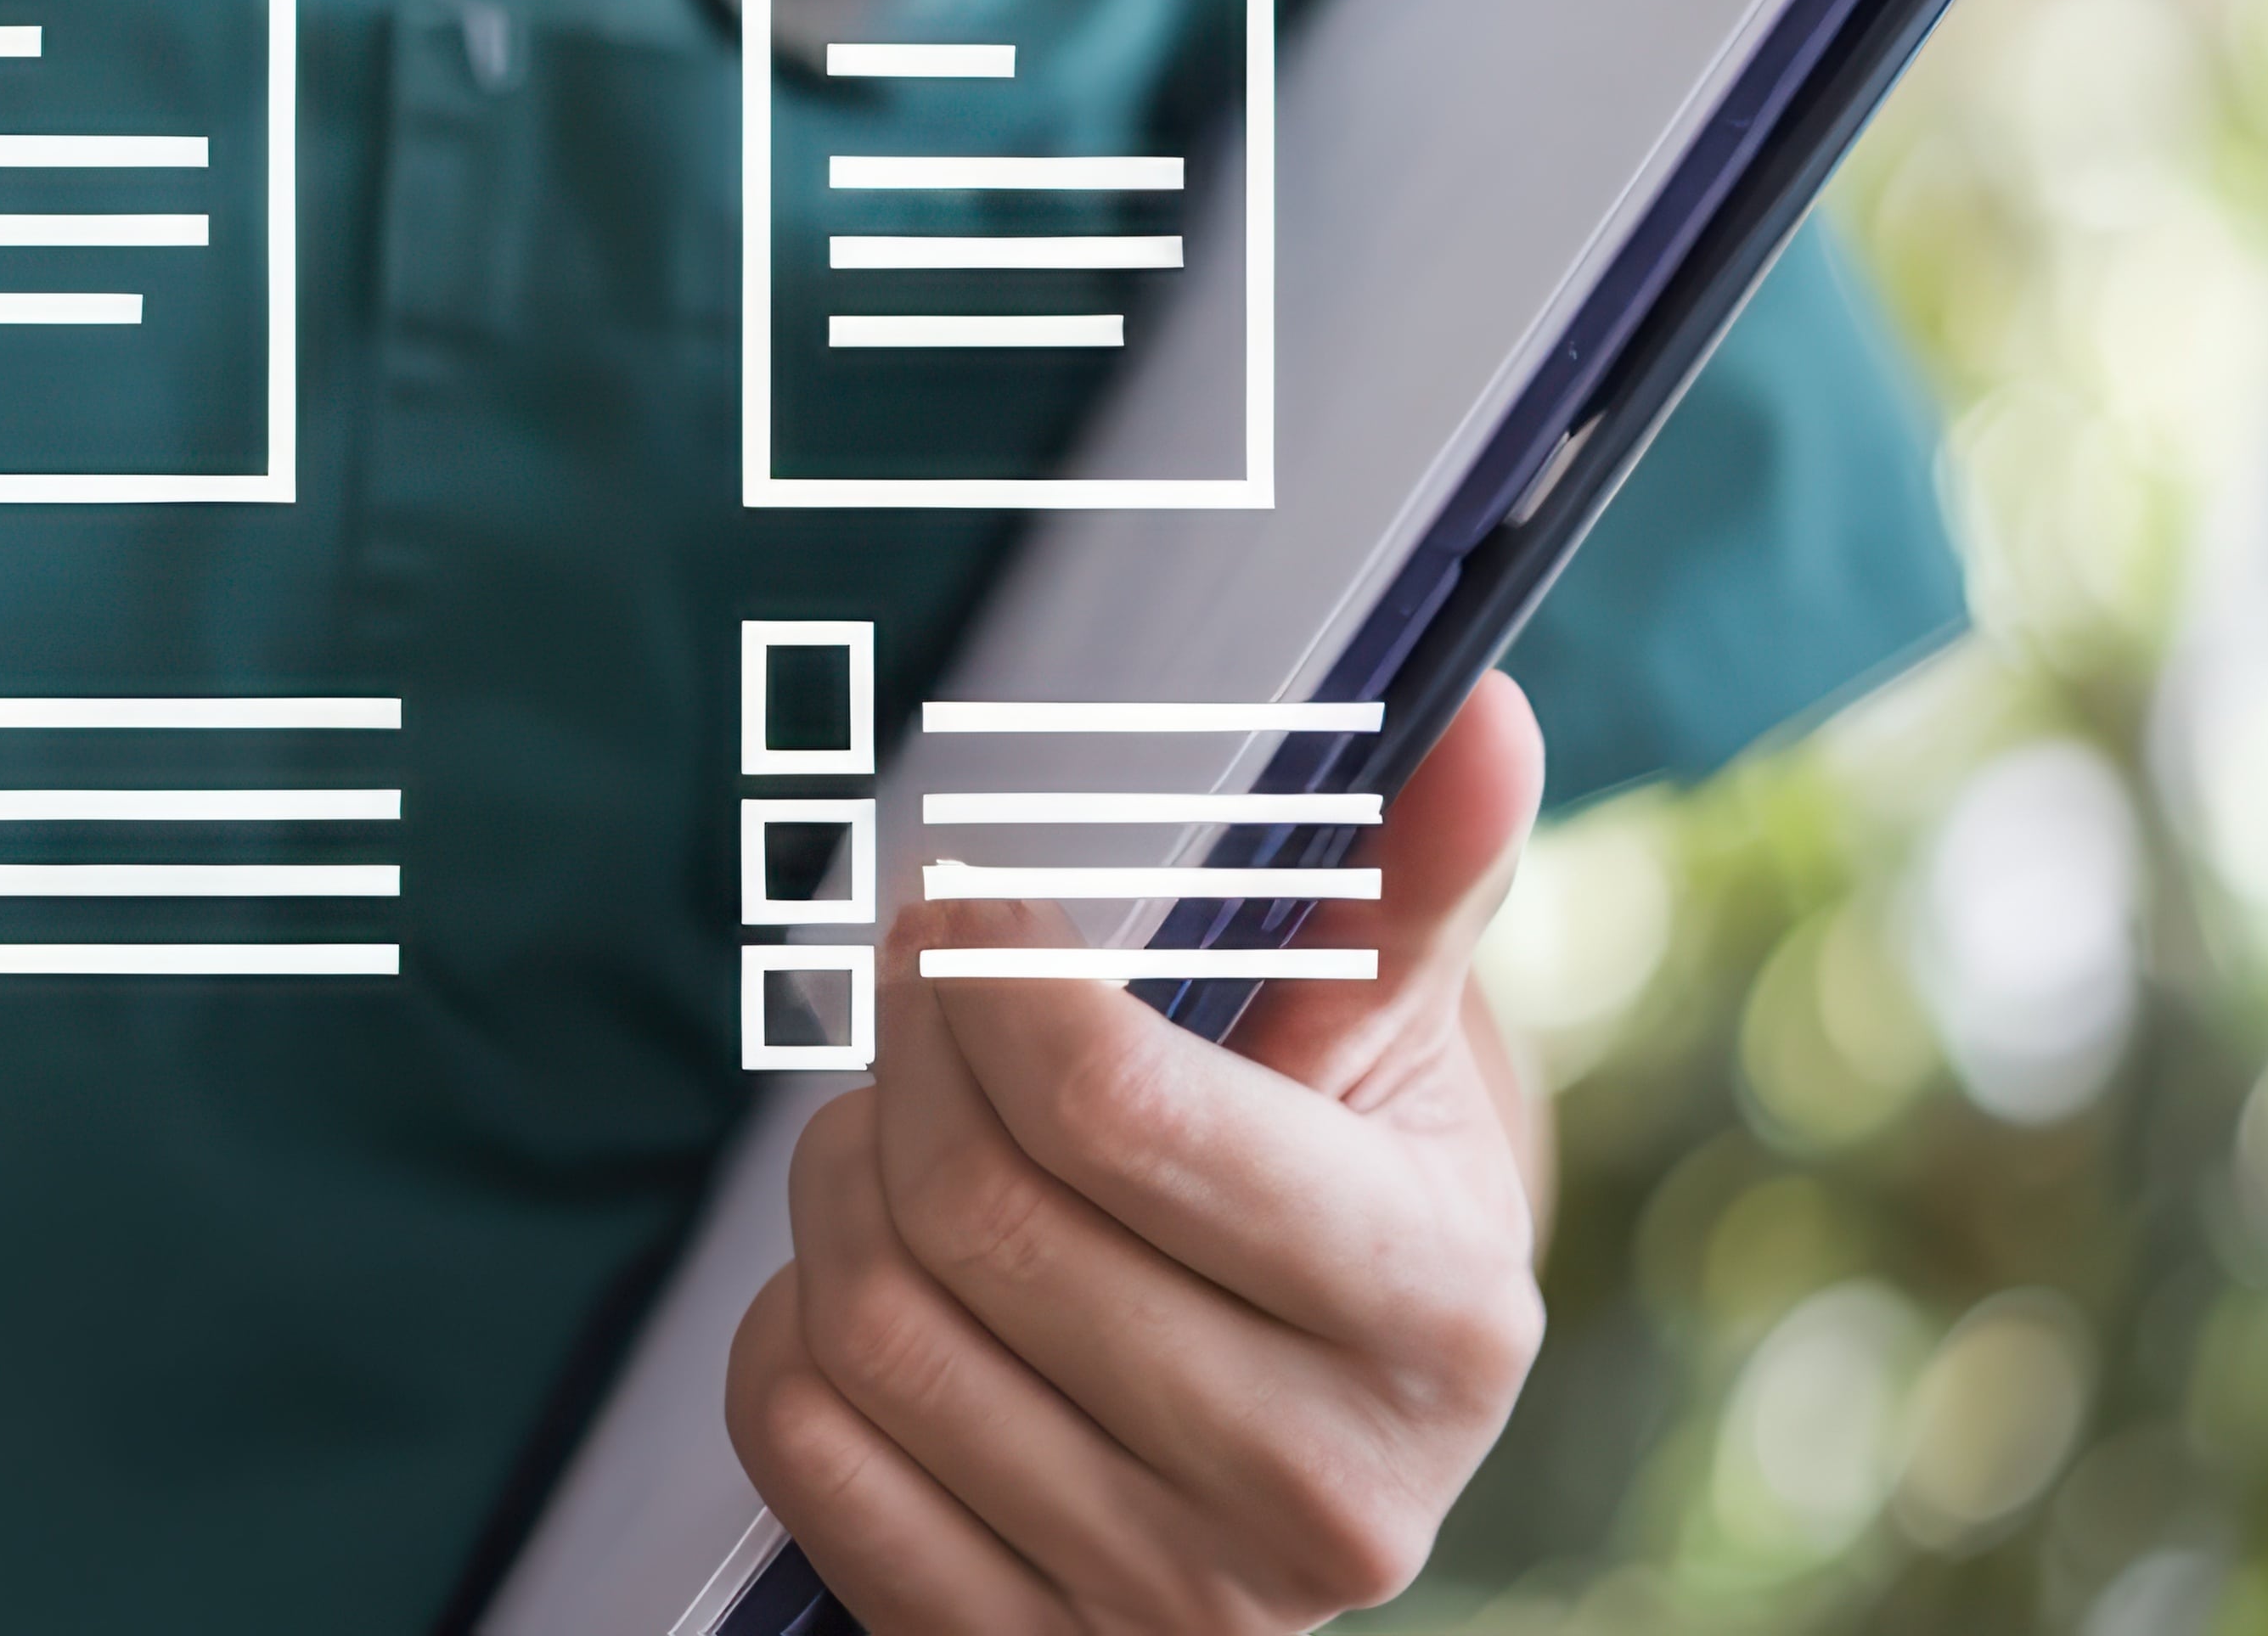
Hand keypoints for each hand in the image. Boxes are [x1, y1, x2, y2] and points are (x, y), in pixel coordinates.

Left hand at [725, 673, 1554, 1632]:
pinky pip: (802, 1442)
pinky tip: (877, 1288)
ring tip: (904, 1139)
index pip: (1117, 1109)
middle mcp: (1323, 1489)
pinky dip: (789, 1337)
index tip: (964, 906)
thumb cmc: (1335, 1193)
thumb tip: (1477, 719)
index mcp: (1435, 1313)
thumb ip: (1406, 891)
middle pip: (974, 1209)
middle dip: (909, 1063)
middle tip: (918, 995)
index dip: (994, 975)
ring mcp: (1172, 1599)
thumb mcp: (1389, 1053)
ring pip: (871, 1322)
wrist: (1315, 1444)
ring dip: (841, 1188)